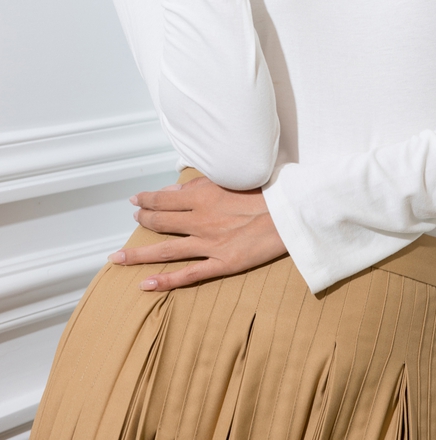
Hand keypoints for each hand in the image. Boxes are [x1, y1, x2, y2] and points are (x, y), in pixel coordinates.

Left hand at [108, 176, 286, 290]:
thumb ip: (198, 186)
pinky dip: (165, 280)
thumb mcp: (228, 181)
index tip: (135, 200)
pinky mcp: (221, 264)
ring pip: (166, 250)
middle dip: (142, 222)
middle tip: (133, 221)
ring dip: (138, 255)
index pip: (164, 199)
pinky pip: (187, 274)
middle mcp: (199, 220)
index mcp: (202, 196)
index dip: (146, 200)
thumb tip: (173, 191)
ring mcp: (208, 244)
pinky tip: (145, 284)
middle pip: (161, 222)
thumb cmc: (263, 193)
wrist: (288, 214)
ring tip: (117, 259)